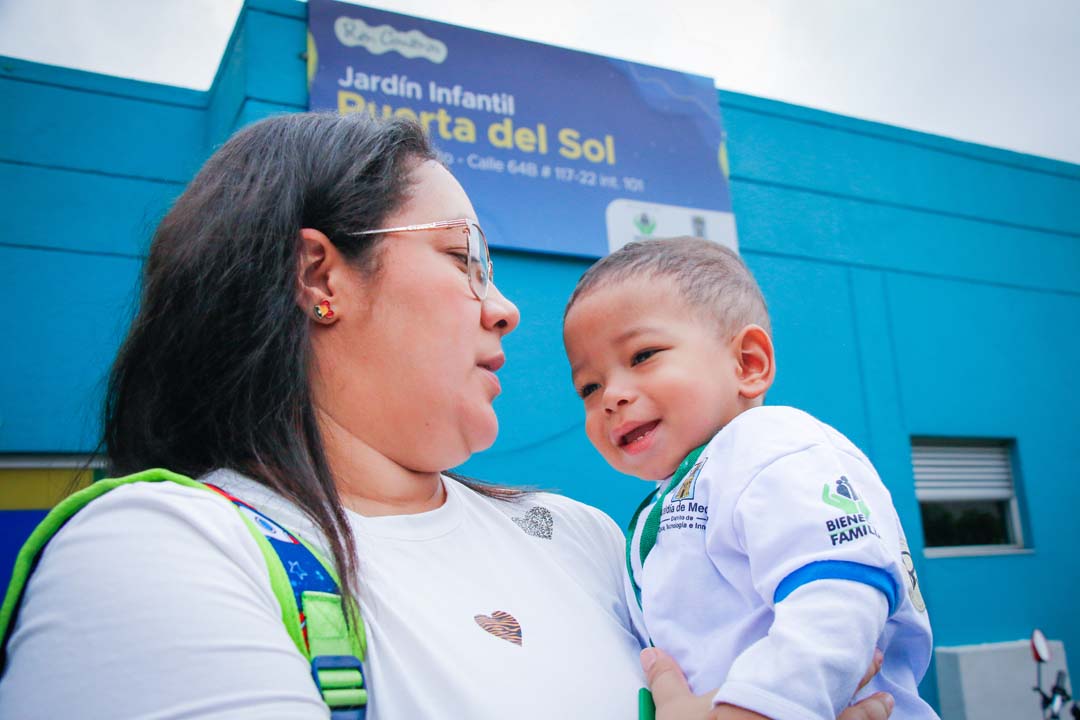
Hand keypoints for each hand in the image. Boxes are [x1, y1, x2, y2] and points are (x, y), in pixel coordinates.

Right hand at [641, 647, 894, 719]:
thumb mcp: (677, 713)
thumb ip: (667, 681)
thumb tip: (650, 652)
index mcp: (770, 694)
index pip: (811, 670)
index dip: (841, 659)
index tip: (863, 646)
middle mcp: (800, 715)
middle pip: (841, 695)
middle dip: (862, 678)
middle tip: (880, 658)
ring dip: (872, 713)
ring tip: (887, 702)